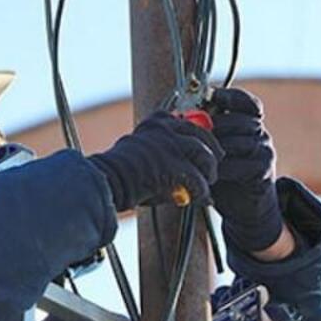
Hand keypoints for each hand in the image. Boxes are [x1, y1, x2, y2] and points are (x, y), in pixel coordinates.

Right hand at [90, 111, 223, 211]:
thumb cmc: (119, 170)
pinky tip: (200, 199)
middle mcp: (167, 128)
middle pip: (202, 136)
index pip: (188, 122)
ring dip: (209, 173)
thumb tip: (179, 164)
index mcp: (157, 121)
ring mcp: (172, 146)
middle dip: (212, 152)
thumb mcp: (141, 147)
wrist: (106, 180)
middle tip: (214, 165)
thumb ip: (161, 148)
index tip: (204, 145)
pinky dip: (202, 192)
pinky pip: (198, 180)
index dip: (199, 136)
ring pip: (205, 156)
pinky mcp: (175, 167)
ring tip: (207, 184)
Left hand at [209, 88, 285, 252]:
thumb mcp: (211, 150)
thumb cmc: (222, 174)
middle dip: (218, 126)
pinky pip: (244, 165)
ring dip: (219, 149)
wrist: (241, 207)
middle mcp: (260, 134)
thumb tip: (178, 114)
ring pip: (243, 141)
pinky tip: (213, 174)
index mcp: (248, 124)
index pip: (248, 103)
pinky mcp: (264, 171)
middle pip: (242, 120)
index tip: (214, 97)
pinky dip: (226, 169)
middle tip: (197, 134)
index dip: (232, 97)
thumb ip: (203, 132)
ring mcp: (265, 152)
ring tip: (201, 156)